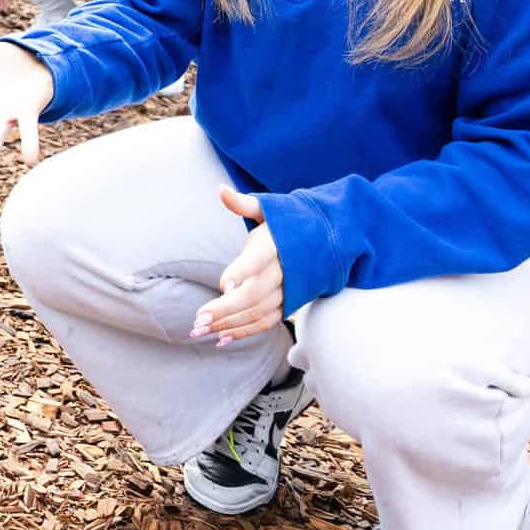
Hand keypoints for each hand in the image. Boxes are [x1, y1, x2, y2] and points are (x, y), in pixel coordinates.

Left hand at [191, 187, 284, 345]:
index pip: (259, 259)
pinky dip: (244, 332)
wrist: (330, 241)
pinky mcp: (289, 304)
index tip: (224, 284)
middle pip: (254, 294)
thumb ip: (244, 203)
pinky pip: (266, 322)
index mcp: (276, 245)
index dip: (242, 271)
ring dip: (229, 324)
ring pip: (257, 312)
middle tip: (198, 318)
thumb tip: (221, 190)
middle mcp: (283, 272)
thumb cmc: (290, 223)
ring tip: (201, 330)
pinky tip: (221, 339)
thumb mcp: (270, 209)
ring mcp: (288, 291)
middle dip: (225, 309)